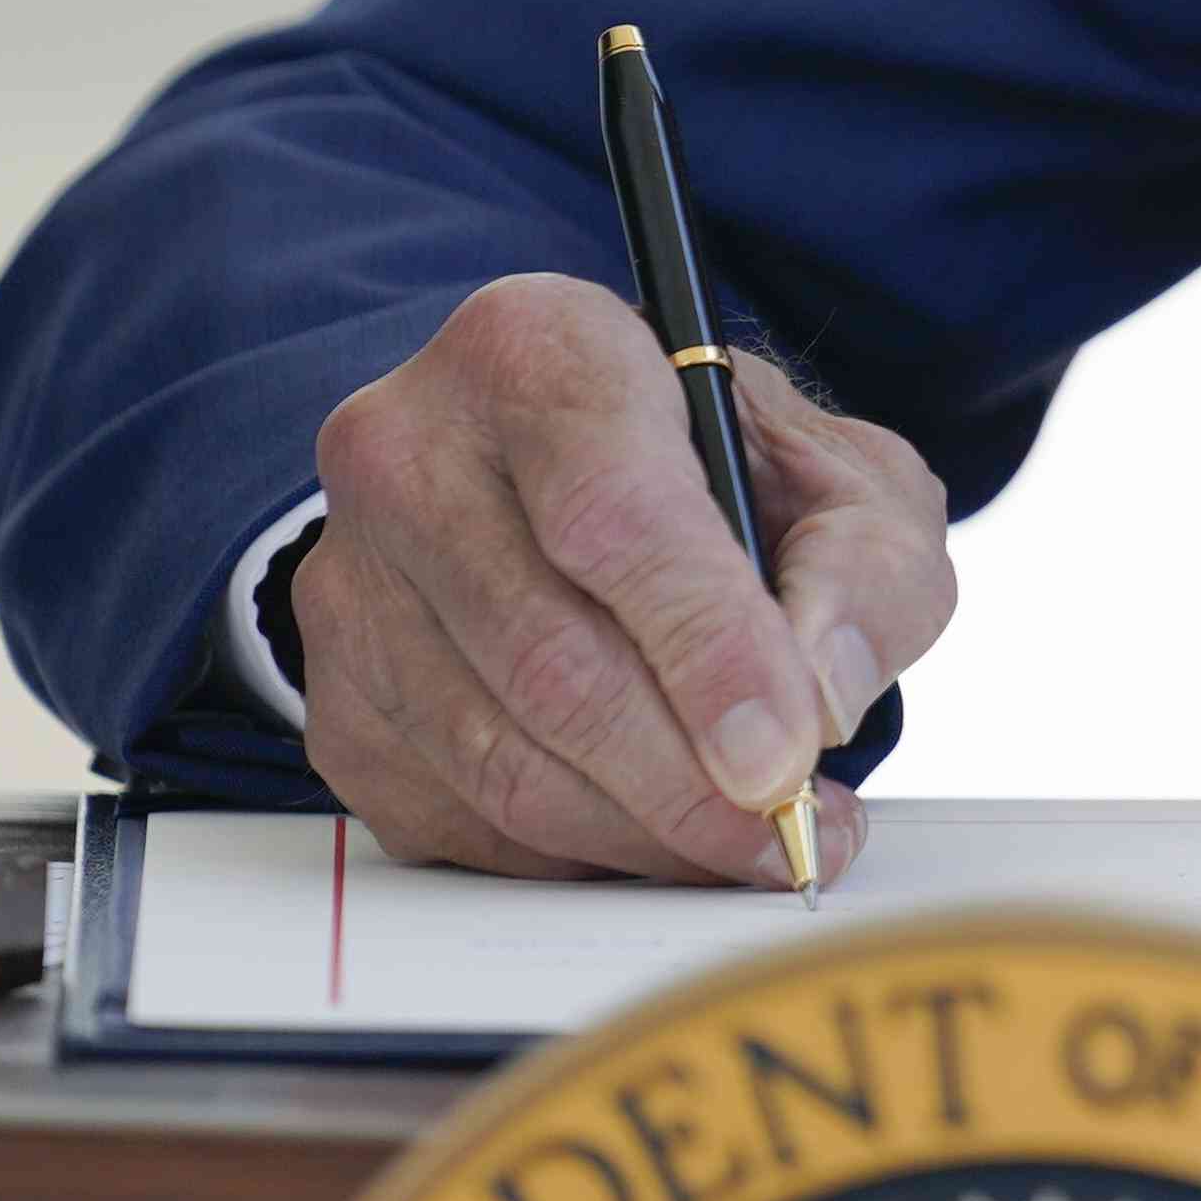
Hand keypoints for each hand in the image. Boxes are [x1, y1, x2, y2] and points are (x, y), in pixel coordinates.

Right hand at [297, 273, 953, 883]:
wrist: (592, 478)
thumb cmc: (731, 471)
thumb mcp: (848, 479)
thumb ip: (865, 570)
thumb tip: (819, 695)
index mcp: (539, 348)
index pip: (612, 513)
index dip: (704, 645)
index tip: (784, 751)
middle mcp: (412, 448)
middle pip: (547, 654)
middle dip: (685, 776)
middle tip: (791, 830)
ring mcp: (353, 576)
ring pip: (496, 754)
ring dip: (639, 832)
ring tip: (754, 844)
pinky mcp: (335, 693)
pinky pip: (451, 813)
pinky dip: (570, 851)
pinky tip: (657, 839)